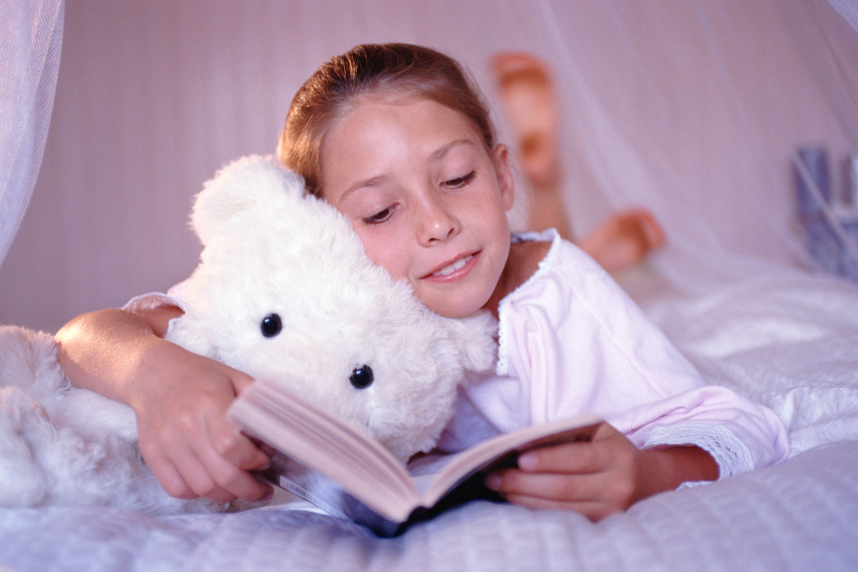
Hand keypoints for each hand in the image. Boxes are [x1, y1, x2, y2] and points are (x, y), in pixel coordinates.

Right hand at [128, 338, 271, 503]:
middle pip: (220, 475)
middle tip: (261, 490)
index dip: (253, 461)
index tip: (264, 462)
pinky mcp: (152, 455)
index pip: (232, 447)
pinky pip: (177, 489)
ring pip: (201, 488)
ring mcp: (166, 442)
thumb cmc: (199, 376)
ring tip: (239, 488)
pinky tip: (211, 484)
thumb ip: (256, 406)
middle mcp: (185, 425)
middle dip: (248, 489)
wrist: (152, 373)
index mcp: (209, 401)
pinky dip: (198, 494)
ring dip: (227, 495)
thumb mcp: (235, 378)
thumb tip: (273, 439)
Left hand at [484, 423, 716, 520]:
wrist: (650, 481)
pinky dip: (536, 512)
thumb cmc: (612, 449)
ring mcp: (611, 513)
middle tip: (493, 477)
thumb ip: (565, 434)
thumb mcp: (597, 432)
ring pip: (560, 509)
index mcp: (616, 457)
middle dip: (524, 483)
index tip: (518, 459)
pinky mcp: (601, 528)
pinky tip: (515, 503)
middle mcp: (618, 487)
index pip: (579, 458)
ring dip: (523, 500)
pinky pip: (563, 522)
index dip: (548, 460)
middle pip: (564, 488)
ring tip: (498, 488)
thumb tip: (523, 443)